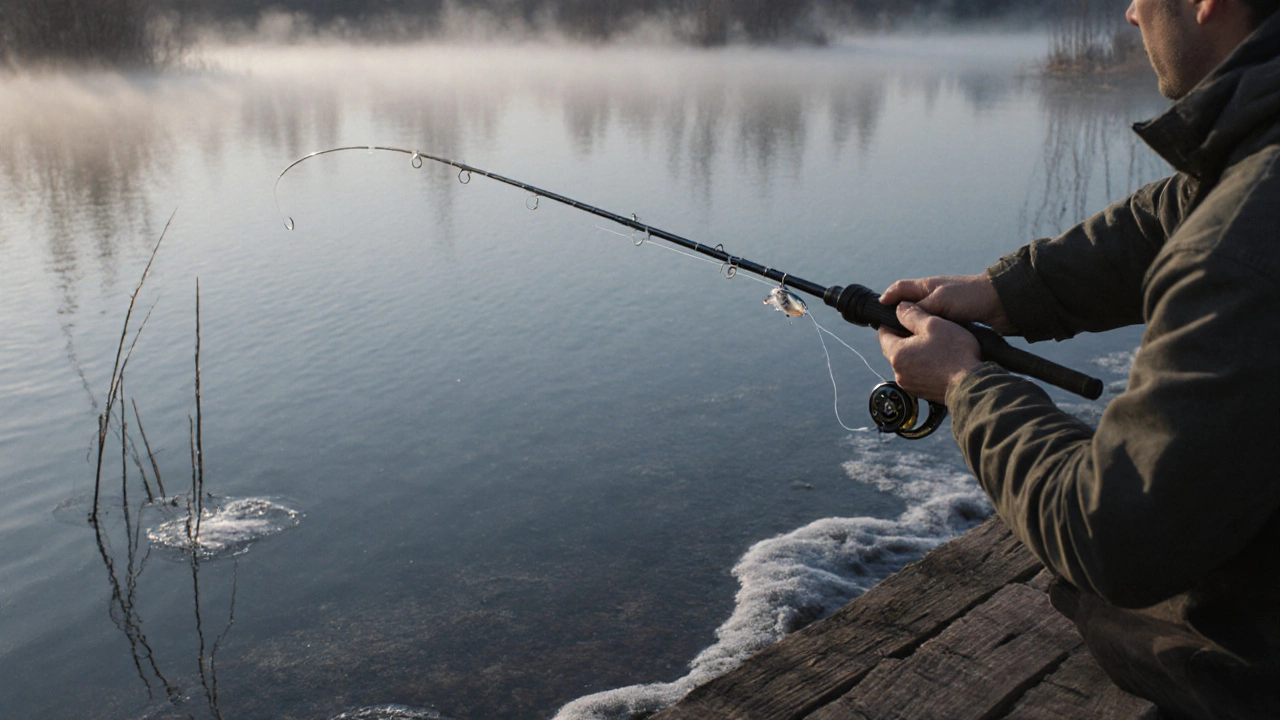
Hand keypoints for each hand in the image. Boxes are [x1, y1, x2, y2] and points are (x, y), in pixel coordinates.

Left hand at [878, 302, 982, 403]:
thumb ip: (912, 314)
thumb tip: (899, 308)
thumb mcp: (933, 324)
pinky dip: (924, 366)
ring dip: (915, 352)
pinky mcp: (922, 392)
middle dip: (905, 337)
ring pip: (906, 362)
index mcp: (897, 354)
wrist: (972, 383)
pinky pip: (917, 374)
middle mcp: (899, 372)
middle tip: (924, 330)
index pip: (883, 333)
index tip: (905, 318)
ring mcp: (910, 384)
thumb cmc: (954, 353)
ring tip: (934, 345)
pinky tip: (939, 360)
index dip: (893, 322)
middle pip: (894, 348)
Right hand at [880, 274, 1015, 334]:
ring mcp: (944, 311)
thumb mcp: (941, 300)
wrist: (1003, 305)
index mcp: (927, 287)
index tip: (879, 309)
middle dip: (899, 319)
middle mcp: (933, 298)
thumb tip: (900, 314)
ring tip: (908, 344)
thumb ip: (919, 308)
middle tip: (891, 333)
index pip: (900, 289)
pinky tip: (928, 347)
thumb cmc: (972, 297)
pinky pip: (936, 331)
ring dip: (916, 331)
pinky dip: (930, 337)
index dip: (888, 297)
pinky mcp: (954, 324)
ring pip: (922, 322)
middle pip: (909, 308)